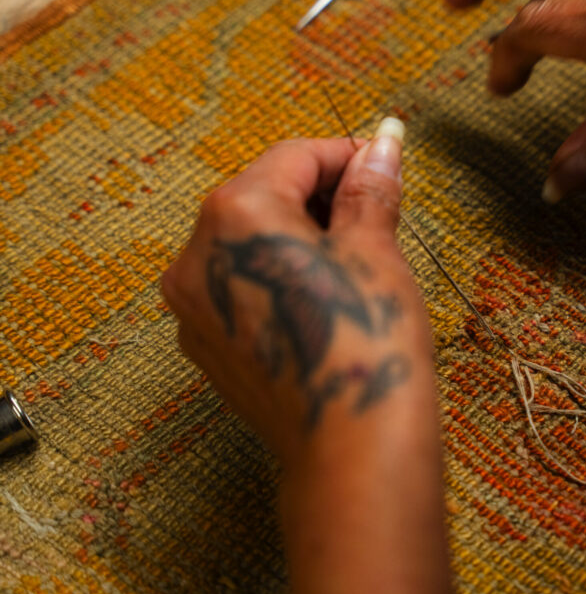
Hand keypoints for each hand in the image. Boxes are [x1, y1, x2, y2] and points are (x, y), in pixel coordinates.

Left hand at [161, 122, 431, 466]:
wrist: (351, 450)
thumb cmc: (366, 344)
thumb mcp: (375, 251)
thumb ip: (370, 189)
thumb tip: (384, 143)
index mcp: (234, 213)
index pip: (294, 158)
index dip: (346, 156)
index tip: (382, 165)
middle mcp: (196, 255)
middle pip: (264, 196)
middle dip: (321, 198)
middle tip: (377, 215)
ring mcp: (194, 306)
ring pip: (249, 245)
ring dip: (300, 238)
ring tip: (356, 262)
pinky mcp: (206, 346)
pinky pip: (239, 289)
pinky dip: (279, 279)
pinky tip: (324, 301)